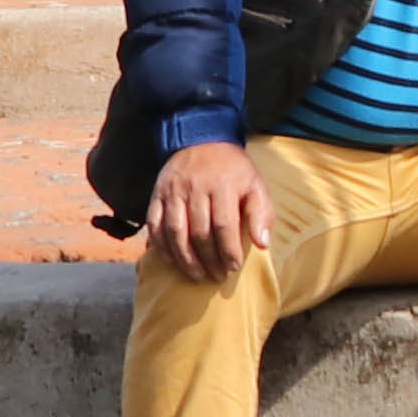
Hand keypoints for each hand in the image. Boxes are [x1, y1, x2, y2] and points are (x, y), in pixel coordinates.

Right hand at [147, 141, 273, 280]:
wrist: (202, 140)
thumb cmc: (233, 170)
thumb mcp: (255, 185)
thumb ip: (261, 214)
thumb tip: (263, 244)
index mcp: (222, 185)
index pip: (224, 225)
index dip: (228, 250)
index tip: (233, 267)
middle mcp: (195, 187)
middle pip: (199, 233)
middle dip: (208, 260)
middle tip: (217, 277)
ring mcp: (173, 191)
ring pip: (175, 233)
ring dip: (185, 260)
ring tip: (197, 276)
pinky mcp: (157, 195)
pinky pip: (155, 225)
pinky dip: (162, 247)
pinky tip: (173, 261)